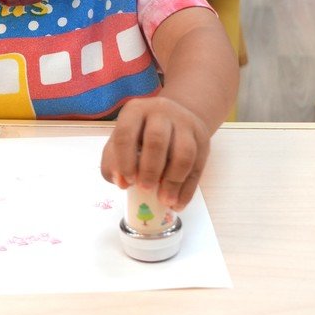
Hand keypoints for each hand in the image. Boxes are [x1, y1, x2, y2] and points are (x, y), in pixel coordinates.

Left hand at [100, 96, 210, 210]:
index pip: (126, 134)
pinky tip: (177, 204)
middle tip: (145, 189)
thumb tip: (122, 183)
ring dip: (173, 182)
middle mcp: (161, 111)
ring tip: (165, 201)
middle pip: (157, 140)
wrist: (174, 117)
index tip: (127, 181)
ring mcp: (185, 122)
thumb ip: (113, 163)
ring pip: (184, 153)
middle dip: (150, 169)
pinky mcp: (202, 138)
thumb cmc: (140, 135)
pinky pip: (197, 166)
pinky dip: (187, 190)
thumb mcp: (120, 142)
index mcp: (135, 110)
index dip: (125, 160)